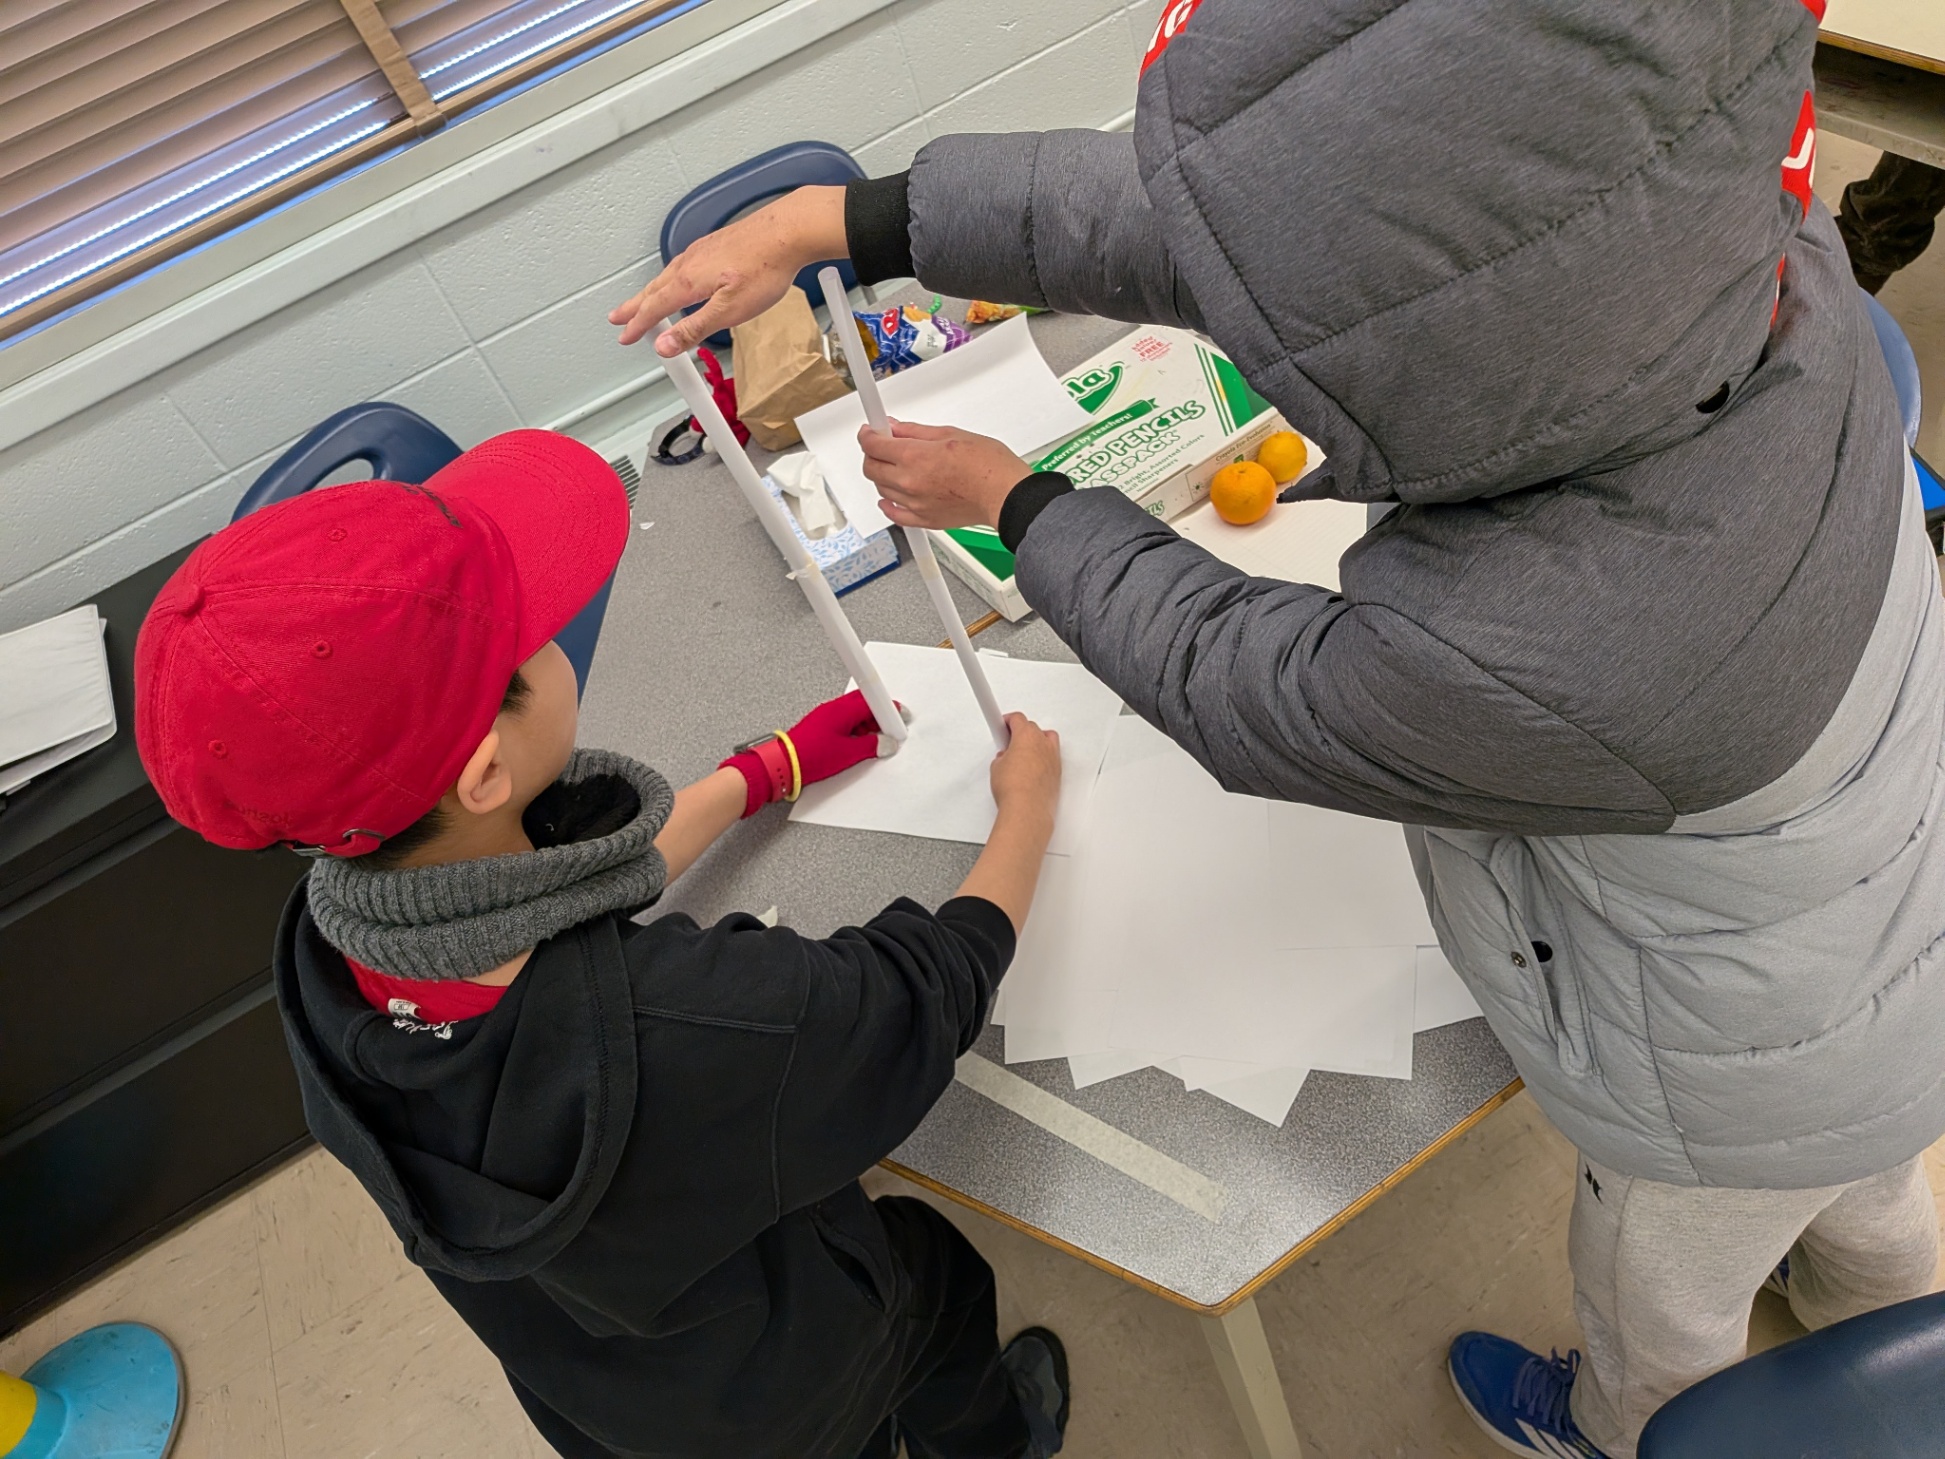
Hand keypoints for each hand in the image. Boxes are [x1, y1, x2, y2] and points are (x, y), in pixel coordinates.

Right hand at [610, 186, 847, 354]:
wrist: (789, 231)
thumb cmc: (765, 267)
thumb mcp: (729, 311)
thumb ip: (695, 329)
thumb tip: (665, 346)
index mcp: (689, 281)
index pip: (654, 308)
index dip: (638, 325)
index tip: (625, 337)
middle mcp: (690, 262)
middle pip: (654, 289)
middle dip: (634, 306)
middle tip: (618, 317)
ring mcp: (702, 251)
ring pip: (667, 275)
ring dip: (650, 291)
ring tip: (643, 301)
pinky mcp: (715, 245)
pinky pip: (682, 265)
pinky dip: (670, 278)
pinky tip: (680, 279)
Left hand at [718, 689, 898, 818]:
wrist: (783, 764)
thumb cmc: (809, 756)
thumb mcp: (848, 754)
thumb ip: (871, 746)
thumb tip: (885, 743)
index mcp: (843, 709)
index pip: (873, 701)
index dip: (890, 708)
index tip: (901, 717)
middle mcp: (834, 708)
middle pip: (864, 704)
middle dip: (879, 716)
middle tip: (890, 730)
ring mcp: (826, 716)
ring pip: (854, 714)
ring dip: (867, 725)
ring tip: (875, 742)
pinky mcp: (821, 726)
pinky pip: (844, 723)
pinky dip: (855, 731)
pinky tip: (857, 745)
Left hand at [859, 421, 1034, 529]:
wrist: (1005, 494)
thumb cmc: (988, 465)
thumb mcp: (950, 433)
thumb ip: (916, 432)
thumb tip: (895, 428)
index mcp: (915, 457)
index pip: (873, 445)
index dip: (868, 435)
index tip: (871, 431)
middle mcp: (909, 482)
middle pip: (871, 468)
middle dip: (872, 454)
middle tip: (882, 446)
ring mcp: (915, 504)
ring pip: (881, 490)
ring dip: (882, 476)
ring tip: (897, 467)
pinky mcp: (925, 520)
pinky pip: (895, 515)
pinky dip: (888, 505)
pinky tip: (890, 498)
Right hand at [989, 713, 1060, 820]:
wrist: (1028, 809)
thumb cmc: (1015, 788)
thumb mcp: (996, 767)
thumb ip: (1002, 757)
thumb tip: (1004, 759)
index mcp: (1027, 735)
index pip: (1017, 719)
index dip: (1007, 721)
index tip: (1002, 724)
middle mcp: (1043, 743)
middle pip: (1033, 728)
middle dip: (1020, 733)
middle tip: (1009, 742)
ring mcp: (1053, 758)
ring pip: (1047, 740)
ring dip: (1036, 743)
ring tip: (1023, 753)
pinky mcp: (1058, 773)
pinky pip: (1052, 757)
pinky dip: (1043, 759)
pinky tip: (1033, 768)